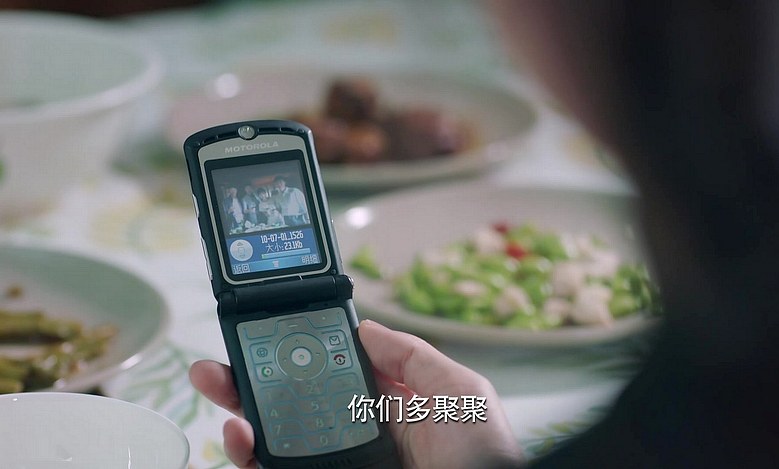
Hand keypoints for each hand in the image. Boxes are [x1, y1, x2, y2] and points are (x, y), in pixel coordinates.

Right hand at [189, 320, 523, 468]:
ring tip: (222, 391)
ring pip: (275, 440)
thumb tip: (365, 327)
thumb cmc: (480, 458)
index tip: (265, 334)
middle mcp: (356, 435)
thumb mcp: (458, 392)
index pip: (331, 372)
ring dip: (240, 415)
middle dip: (250, 381)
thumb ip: (411, 355)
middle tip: (215, 366)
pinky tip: (240, 436)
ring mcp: (336, 464)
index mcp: (388, 405)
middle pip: (292, 403)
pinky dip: (247, 455)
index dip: (297, 352)